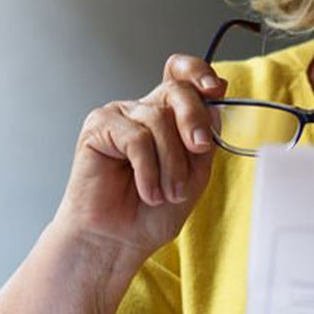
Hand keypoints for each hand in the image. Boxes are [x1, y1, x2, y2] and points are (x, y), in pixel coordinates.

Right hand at [51, 53, 227, 257]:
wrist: (117, 241)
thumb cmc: (150, 213)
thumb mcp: (194, 174)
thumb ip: (204, 138)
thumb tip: (215, 102)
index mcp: (167, 117)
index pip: (181, 75)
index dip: (198, 72)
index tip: (215, 88)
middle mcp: (143, 111)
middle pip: (176, 90)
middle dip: (193, 118)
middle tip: (199, 148)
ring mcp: (119, 116)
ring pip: (159, 119)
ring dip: (171, 164)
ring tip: (166, 193)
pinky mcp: (98, 127)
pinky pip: (136, 137)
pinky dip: (148, 170)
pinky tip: (146, 192)